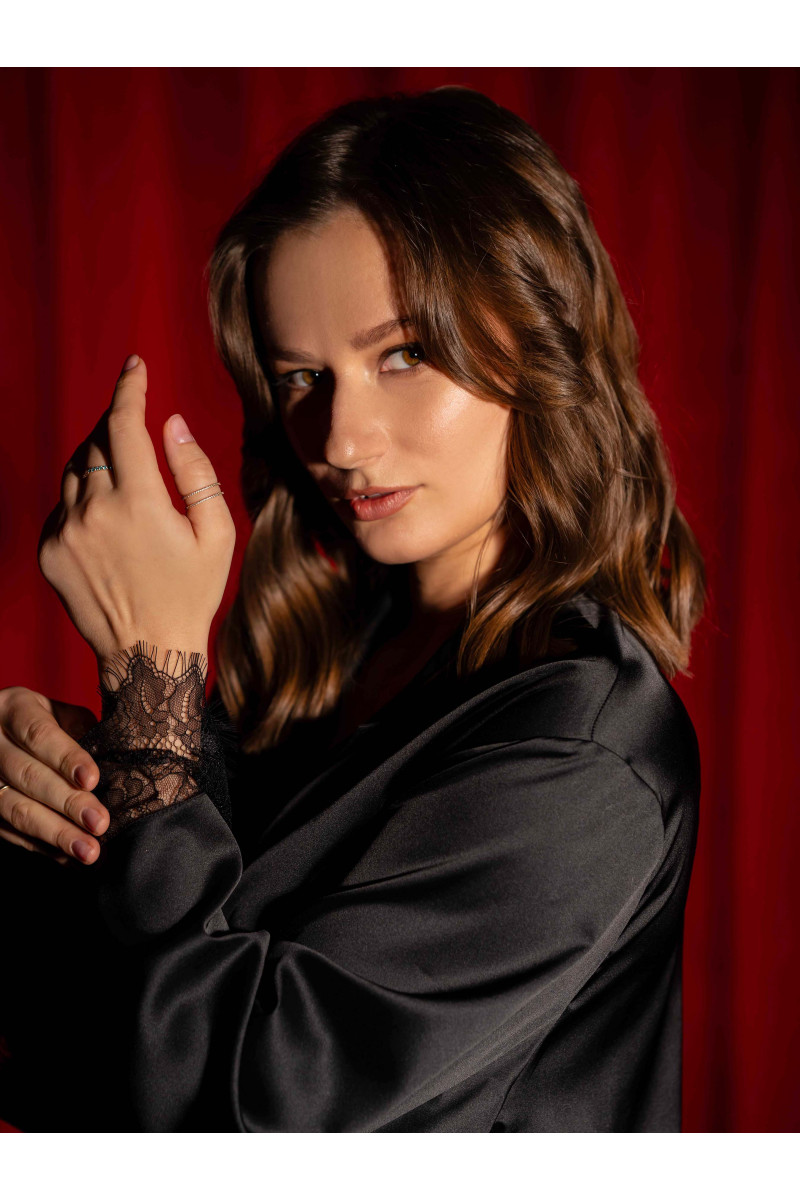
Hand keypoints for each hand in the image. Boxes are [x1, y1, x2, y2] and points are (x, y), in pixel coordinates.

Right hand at [0, 686, 106, 864]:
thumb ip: (85, 733)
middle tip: (99, 824)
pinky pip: (9, 831)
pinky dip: (42, 847)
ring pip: (14, 808)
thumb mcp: (64, 714)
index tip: (92, 780)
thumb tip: (121, 769)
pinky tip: (70, 858)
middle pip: (27, 775)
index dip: (66, 758)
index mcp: (15, 708)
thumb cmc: (48, 723)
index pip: (39, 733)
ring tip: (88, 851)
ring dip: (55, 834)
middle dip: (67, 803)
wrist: (4, 735)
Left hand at [36, 355, 235, 665]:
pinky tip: (110, 520)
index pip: (123, 422)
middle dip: (116, 424)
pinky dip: (83, 496)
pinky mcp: (48, 550)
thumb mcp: (216, 534)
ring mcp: (65, 531)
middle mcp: (94, 511)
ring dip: (98, 459)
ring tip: (127, 481)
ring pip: (74, 469)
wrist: (147, 652)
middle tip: (137, 428)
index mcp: (140, 502)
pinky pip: (62, 503)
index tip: (135, 366)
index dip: (129, 388)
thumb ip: (194, 472)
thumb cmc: (191, 593)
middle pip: (95, 440)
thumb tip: (172, 424)